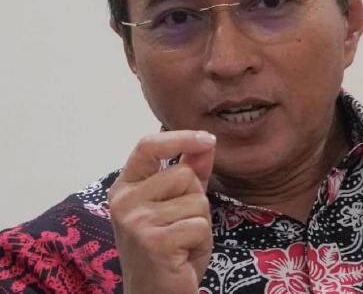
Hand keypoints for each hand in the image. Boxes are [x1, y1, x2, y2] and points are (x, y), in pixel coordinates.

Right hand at [108, 130, 215, 293]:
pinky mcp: (153, 242)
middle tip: (182, 226)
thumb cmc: (169, 249)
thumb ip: (191, 172)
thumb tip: (207, 141)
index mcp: (126, 187)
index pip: (148, 146)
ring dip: (200, 223)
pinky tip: (184, 255)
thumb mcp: (180, 205)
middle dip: (196, 199)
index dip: (180, 138)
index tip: (208, 138)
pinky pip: (199, 224)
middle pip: (183, 174)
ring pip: (196, 200)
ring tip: (183, 241)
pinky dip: (201, 241)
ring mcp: (136, 221)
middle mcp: (124, 201)